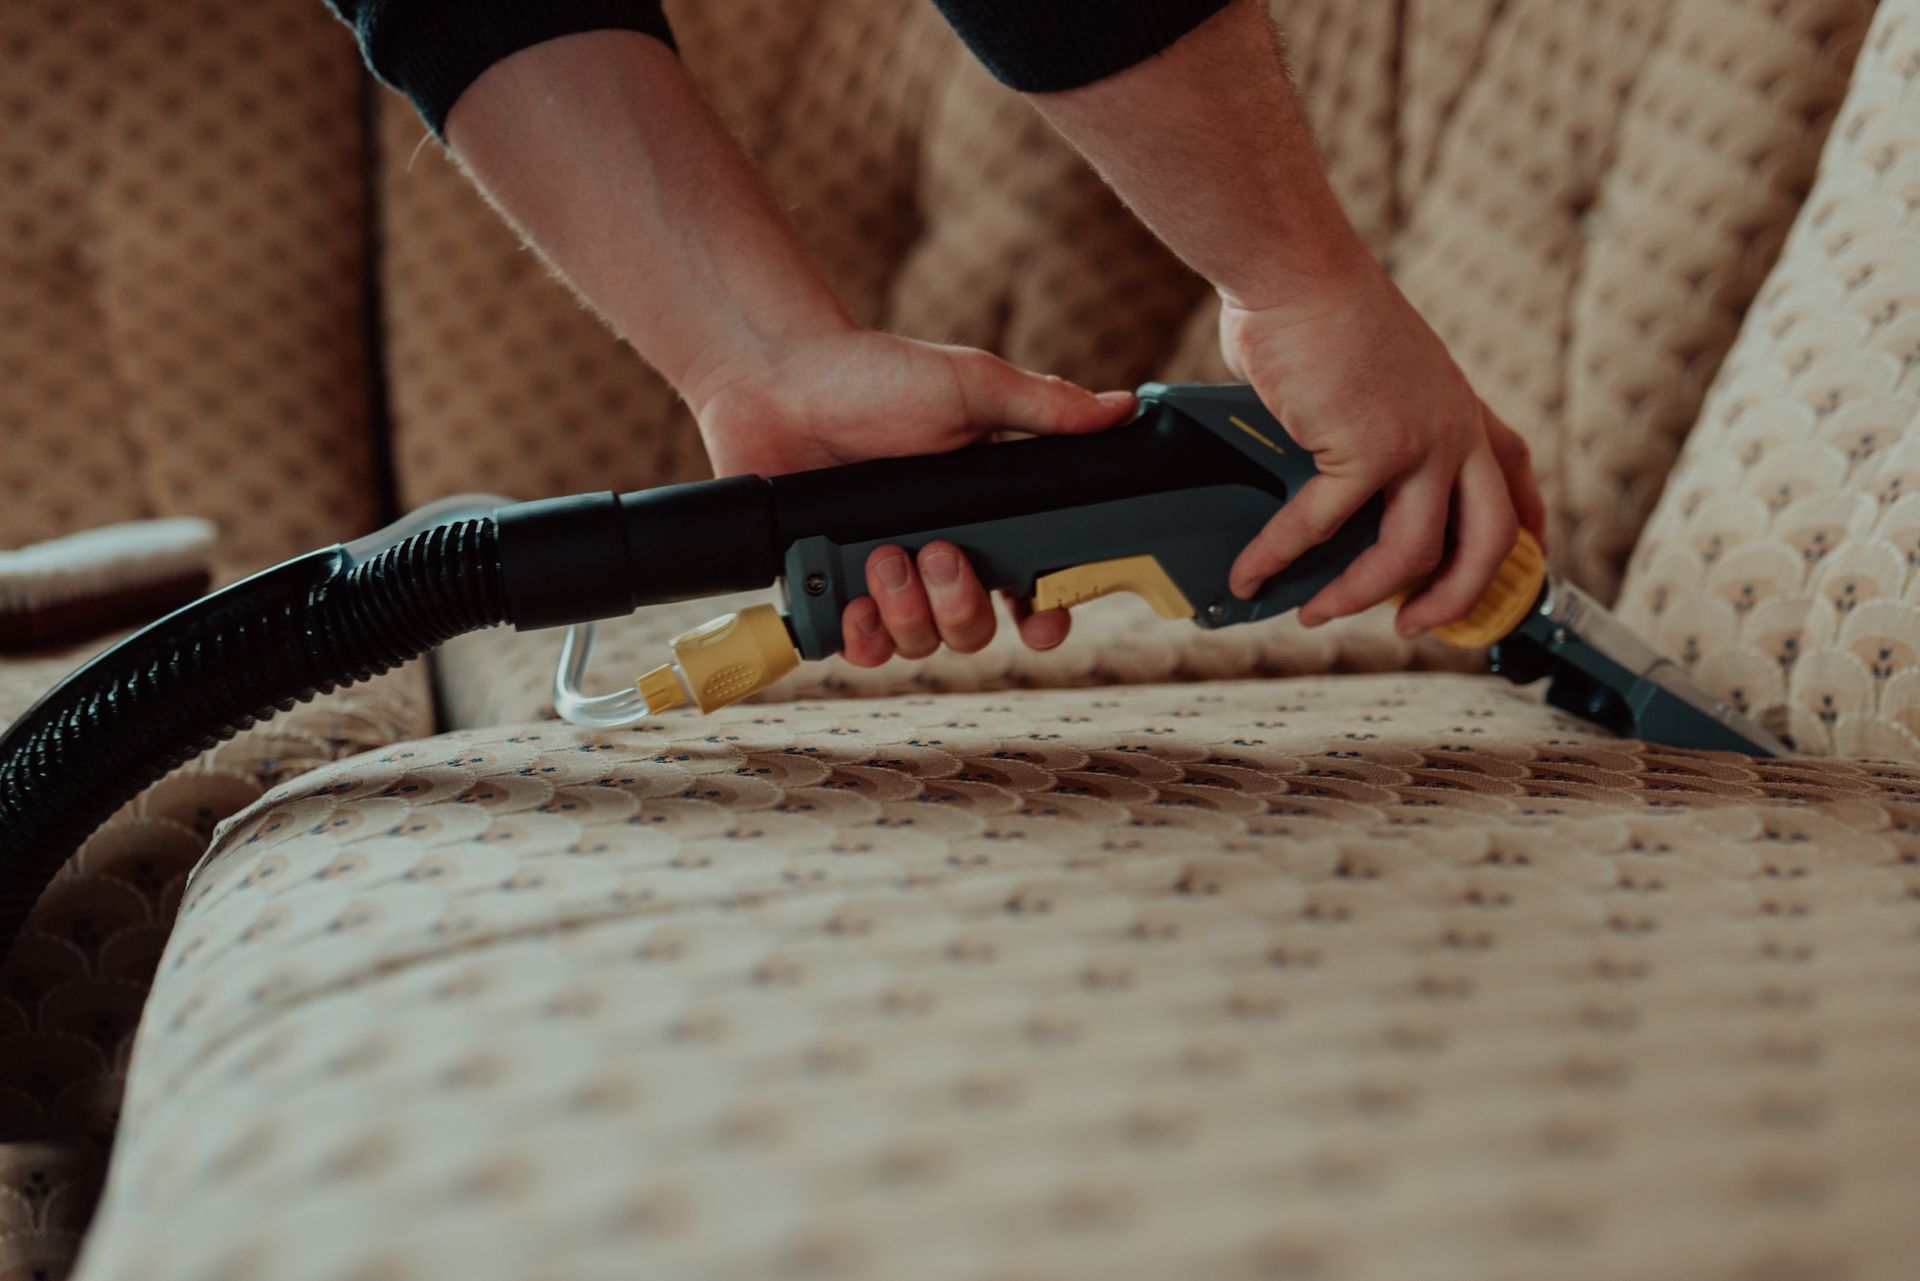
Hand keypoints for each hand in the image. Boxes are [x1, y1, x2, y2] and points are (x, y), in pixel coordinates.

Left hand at [689, 323, 1135, 665]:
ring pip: (920, 645)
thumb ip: (1044, 408)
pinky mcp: (826, 591)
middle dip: (961, 605)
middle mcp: (936, 557)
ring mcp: (881, 579)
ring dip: (909, 614)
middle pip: (975, 631)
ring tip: (882, 557)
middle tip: (935, 552)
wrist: (776, 379)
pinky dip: (861, 638)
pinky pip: (857, 648)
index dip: (1045, 617)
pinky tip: (854, 605)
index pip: (1032, 589)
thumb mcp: (970, 386)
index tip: (1040, 618)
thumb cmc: (872, 376)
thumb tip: (1122, 409)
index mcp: (983, 518)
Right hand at [1219, 254, 1546, 638]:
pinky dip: (1279, 557)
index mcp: (1461, 407)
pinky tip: (1251, 573)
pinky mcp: (1366, 450)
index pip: (1516, 481)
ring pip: (1410, 554)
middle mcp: (1455, 429)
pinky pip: (1322, 527)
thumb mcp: (1375, 371)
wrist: (1294, 268)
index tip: (1517, 572)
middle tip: (1416, 628)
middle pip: (1489, 541)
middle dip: (1457, 599)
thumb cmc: (1316, 306)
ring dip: (1358, 596)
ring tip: (1316, 615)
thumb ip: (1370, 425)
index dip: (1525, 537)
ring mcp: (1418, 443)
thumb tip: (1318, 471)